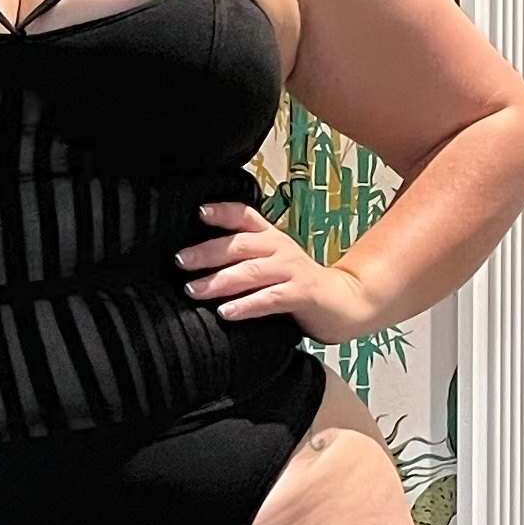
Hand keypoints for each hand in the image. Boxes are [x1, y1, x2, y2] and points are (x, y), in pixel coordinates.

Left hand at [175, 199, 377, 346]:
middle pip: (240, 244)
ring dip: (219, 281)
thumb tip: (197, 260)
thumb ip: (244, 257)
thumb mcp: (272, 262)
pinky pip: (269, 299)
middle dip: (207, 252)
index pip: (245, 216)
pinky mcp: (301, 294)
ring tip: (193, 290)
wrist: (343, 302)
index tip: (199, 213)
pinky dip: (246, 305)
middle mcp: (280, 248)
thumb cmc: (298, 283)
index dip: (223, 212)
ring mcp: (292, 270)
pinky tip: (226, 312)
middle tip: (180, 261)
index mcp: (271, 237)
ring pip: (251, 272)